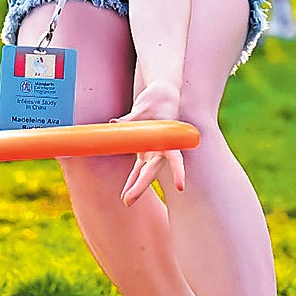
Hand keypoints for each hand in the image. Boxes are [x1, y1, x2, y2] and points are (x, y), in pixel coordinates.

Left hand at [118, 84, 187, 205]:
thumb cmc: (157, 98)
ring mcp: (153, 151)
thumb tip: (115, 123)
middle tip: (128, 200)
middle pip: (152, 171)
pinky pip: (137, 168)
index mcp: (168, 138)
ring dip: (135, 186)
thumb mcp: (145, 105)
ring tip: (126, 201)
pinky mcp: (144, 150)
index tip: (180, 186)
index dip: (177, 172)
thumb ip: (131, 118)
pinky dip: (131, 179)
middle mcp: (162, 149)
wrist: (162, 95)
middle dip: (140, 186)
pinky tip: (125, 191)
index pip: (175, 158)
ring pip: (144, 173)